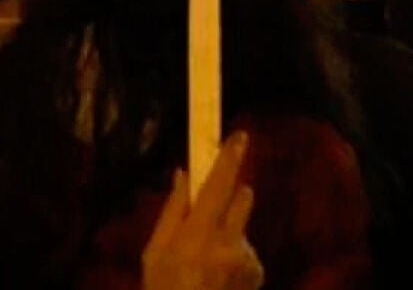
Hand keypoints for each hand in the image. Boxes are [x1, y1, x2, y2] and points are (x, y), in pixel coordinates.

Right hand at [143, 132, 262, 289]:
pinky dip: (236, 255)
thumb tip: (184, 174)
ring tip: (205, 263)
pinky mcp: (258, 273)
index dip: (229, 159)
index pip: (218, 187)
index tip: (240, 136)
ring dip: (229, 233)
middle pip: (241, 198)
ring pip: (242, 227)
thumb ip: (173, 211)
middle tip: (211, 209)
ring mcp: (247, 261)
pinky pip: (247, 250)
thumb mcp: (154, 253)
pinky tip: (218, 277)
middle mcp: (228, 245)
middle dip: (231, 194)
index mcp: (196, 237)